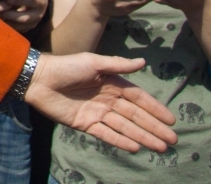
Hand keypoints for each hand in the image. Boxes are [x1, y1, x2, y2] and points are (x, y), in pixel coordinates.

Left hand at [0, 0, 49, 32]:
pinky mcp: (27, 29)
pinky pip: (16, 29)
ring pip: (19, 25)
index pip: (30, 1)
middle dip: (10, 14)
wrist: (40, 2)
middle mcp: (38, 15)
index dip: (19, 0)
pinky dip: (6, 26)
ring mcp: (33, 23)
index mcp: (40, 2)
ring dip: (6, 21)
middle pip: (24, 17)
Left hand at [25, 53, 177, 152]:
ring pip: (124, 127)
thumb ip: (117, 65)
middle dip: (154, 128)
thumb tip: (143, 62)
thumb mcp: (93, 62)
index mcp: (111, 83)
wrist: (38, 78)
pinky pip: (106, 134)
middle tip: (172, 140)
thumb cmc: (65, 66)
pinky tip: (136, 148)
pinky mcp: (85, 124)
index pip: (138, 98)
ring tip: (160, 148)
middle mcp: (107, 99)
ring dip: (142, 137)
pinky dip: (120, 141)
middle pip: (135, 116)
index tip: (171, 120)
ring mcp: (97, 113)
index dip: (154, 109)